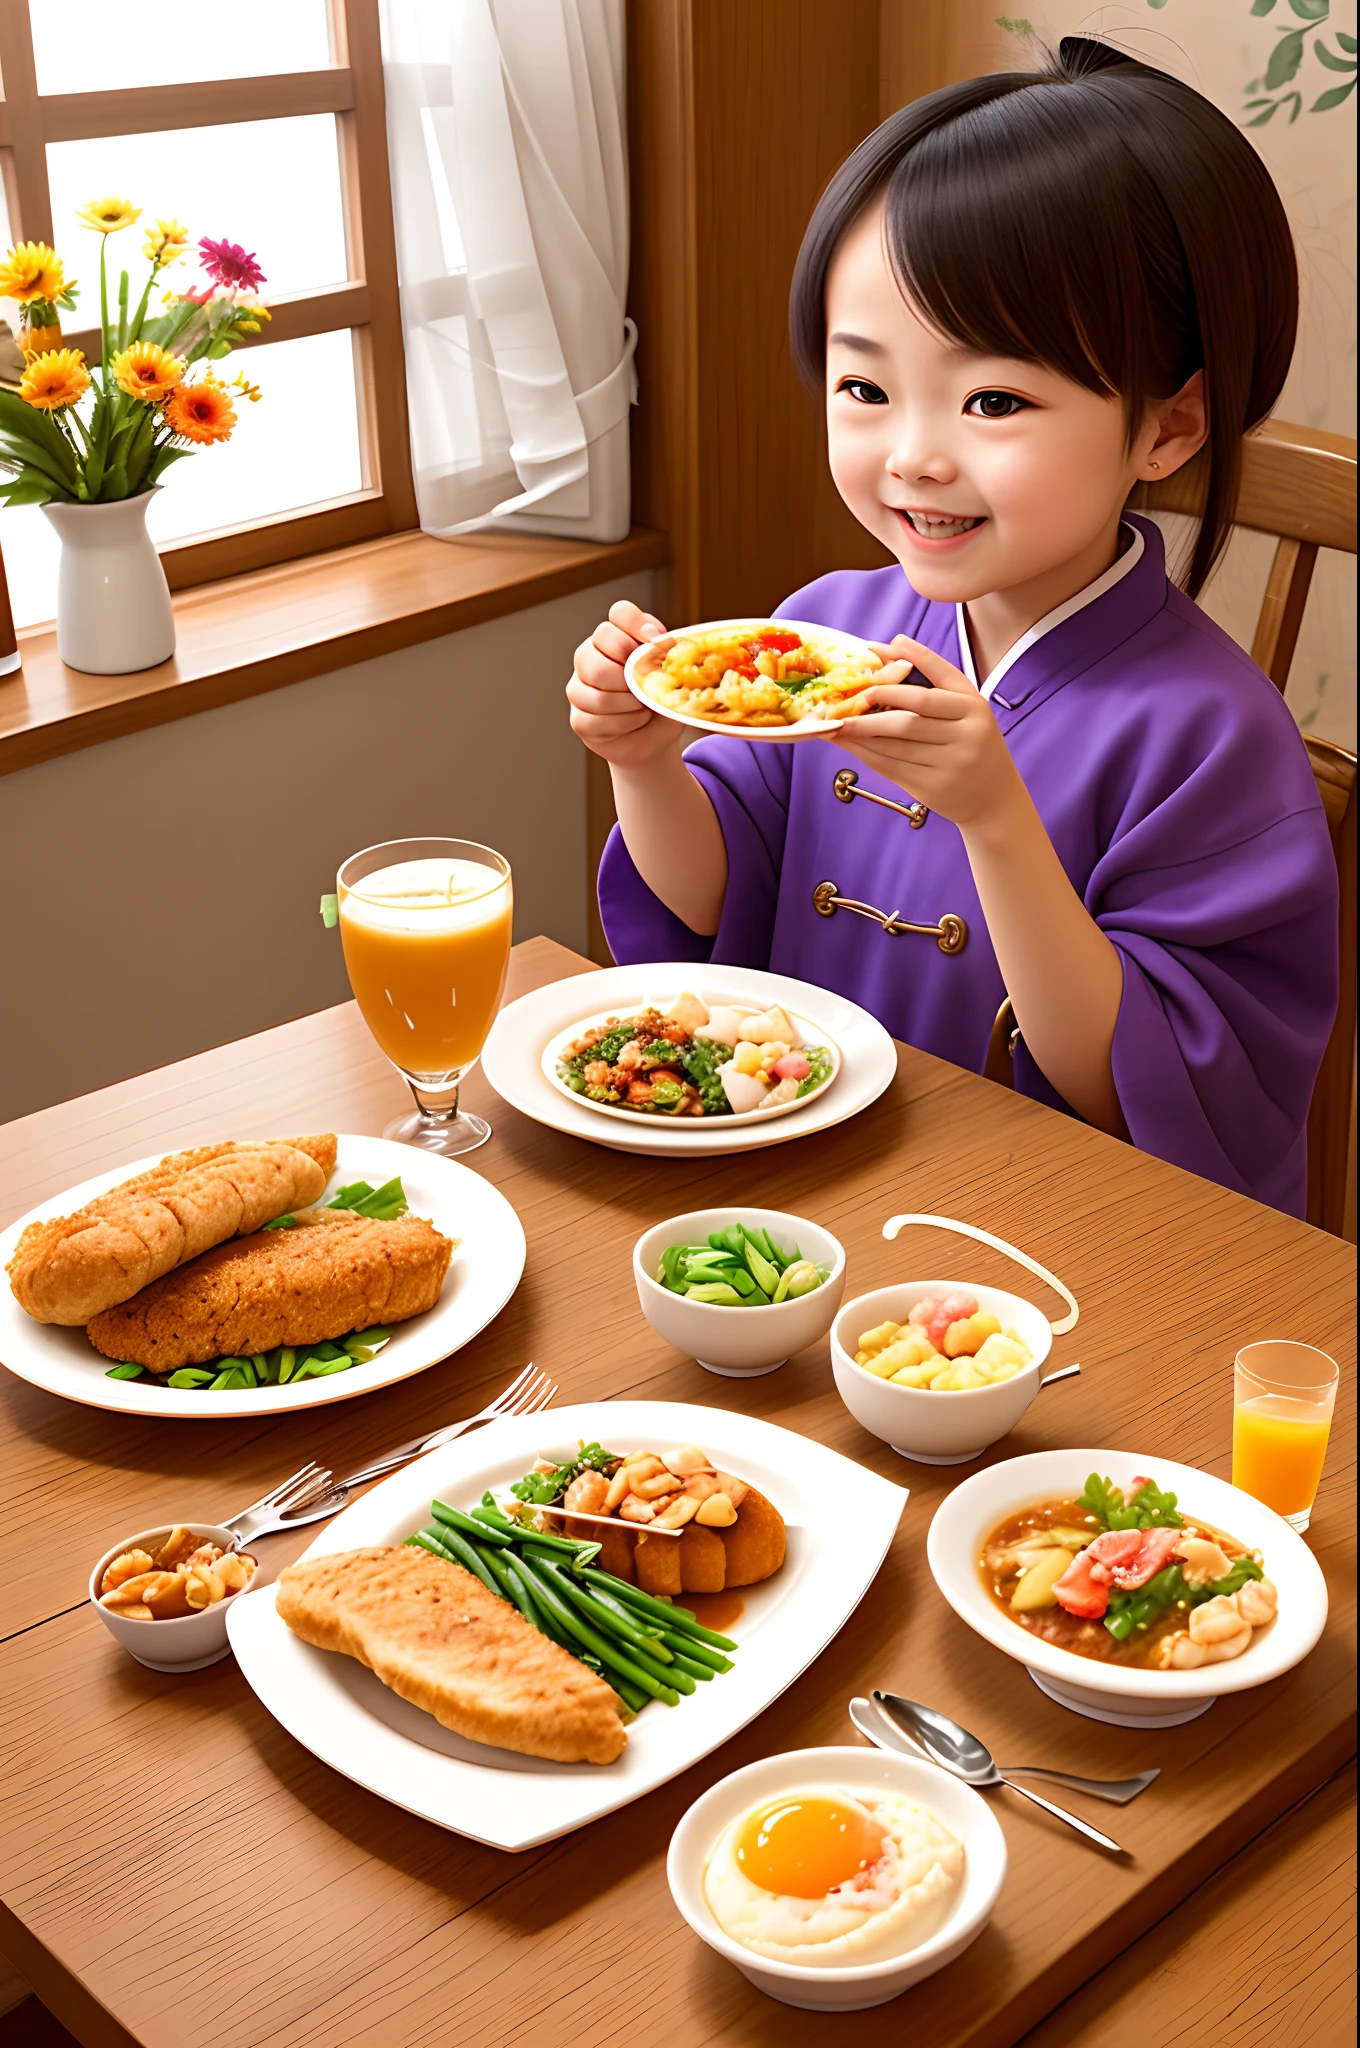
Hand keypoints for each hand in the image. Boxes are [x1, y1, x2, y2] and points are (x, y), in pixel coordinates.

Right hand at [567, 599, 683, 769]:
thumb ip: (664, 654)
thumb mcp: (672, 675)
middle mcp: (590, 656)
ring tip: (643, 706)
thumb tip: (655, 640)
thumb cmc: (660, 700)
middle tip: (644, 684)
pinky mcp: (579, 718)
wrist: (656, 736)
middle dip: (626, 672)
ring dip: (629, 702)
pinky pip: (598, 718)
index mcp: (615, 637)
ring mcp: (579, 687)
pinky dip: (625, 722)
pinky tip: (635, 721)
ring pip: (596, 690)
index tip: (654, 642)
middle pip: (594, 650)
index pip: (619, 613)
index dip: (636, 624)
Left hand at [837, 635, 1021, 832]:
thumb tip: (893, 642)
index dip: (897, 669)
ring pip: (894, 744)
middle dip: (872, 706)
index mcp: (972, 706)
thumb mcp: (964, 705)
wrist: (994, 795)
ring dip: (860, 732)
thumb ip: (932, 675)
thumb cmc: (972, 741)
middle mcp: (965, 734)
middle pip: (907, 717)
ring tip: (835, 722)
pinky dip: (866, 753)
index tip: (870, 653)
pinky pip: (892, 767)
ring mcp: (950, 763)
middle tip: (846, 698)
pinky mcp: (933, 787)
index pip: (931, 682)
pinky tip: (849, 743)